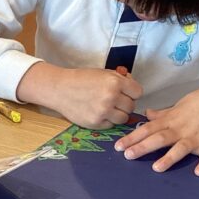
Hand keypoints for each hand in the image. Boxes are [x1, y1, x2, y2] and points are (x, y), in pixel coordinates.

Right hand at [16, 62, 142, 128]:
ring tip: (107, 108)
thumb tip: (133, 88)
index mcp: (115, 82)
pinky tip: (99, 113)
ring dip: (118, 114)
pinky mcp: (96, 123)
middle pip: (131, 106)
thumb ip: (120, 80)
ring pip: (123, 118)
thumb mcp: (103, 73)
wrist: (60, 89)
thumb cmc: (82, 79)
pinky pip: (111, 125)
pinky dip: (107, 120)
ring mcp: (103, 112)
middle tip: (114, 100)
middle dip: (124, 103)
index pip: (138, 92)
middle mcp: (111, 97)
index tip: (125, 92)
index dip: (132, 92)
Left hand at [113, 82, 198, 176]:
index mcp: (170, 121)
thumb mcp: (178, 106)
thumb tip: (146, 114)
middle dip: (143, 147)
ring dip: (169, 158)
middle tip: (128, 156)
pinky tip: (198, 172)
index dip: (132, 138)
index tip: (118, 147)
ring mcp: (196, 137)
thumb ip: (162, 114)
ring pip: (180, 148)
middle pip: (159, 139)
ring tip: (157, 168)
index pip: (147, 130)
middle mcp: (180, 129)